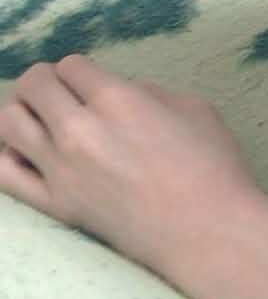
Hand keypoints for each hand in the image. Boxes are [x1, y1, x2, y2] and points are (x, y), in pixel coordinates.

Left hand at [0, 55, 265, 269]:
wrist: (208, 233)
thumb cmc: (215, 169)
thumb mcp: (196, 110)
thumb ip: (149, 93)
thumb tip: (120, 94)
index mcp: (118, 99)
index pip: (71, 66)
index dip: (82, 71)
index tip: (93, 84)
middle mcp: (80, 129)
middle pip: (32, 85)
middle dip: (45, 82)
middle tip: (62, 96)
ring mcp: (61, 168)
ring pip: (7, 122)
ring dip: (23, 113)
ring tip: (42, 123)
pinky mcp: (55, 203)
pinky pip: (4, 173)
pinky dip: (9, 157)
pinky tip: (29, 157)